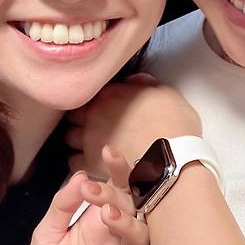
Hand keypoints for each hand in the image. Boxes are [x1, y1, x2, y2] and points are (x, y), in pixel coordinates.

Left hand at [24, 146, 147, 244]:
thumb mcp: (46, 234)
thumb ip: (62, 205)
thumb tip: (79, 177)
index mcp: (98, 218)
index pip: (116, 187)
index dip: (117, 169)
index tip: (107, 152)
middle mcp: (114, 234)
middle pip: (131, 207)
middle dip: (117, 196)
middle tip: (95, 192)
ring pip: (141, 236)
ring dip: (127, 224)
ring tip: (107, 217)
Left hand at [67, 73, 201, 176]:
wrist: (169, 161)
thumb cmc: (174, 127)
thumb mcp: (167, 94)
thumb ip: (147, 84)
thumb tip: (134, 80)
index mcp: (112, 94)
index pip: (92, 91)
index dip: (99, 99)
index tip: (107, 104)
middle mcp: (95, 114)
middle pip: (75, 113)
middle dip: (82, 117)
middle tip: (96, 123)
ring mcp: (89, 139)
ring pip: (70, 136)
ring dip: (79, 137)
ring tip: (93, 142)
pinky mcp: (90, 164)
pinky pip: (74, 161)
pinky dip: (81, 160)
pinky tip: (94, 160)